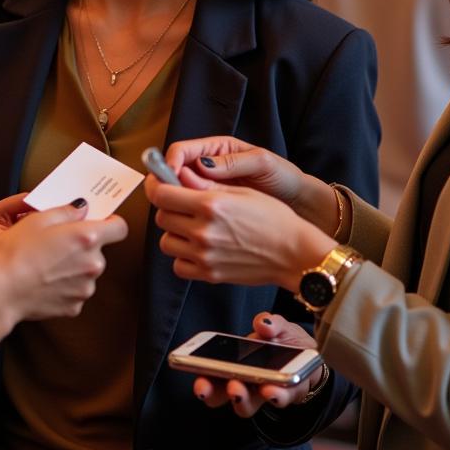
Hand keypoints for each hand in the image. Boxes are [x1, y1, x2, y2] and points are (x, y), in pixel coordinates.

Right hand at [0, 201, 128, 324]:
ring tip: (46, 264)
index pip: (119, 227)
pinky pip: (75, 290)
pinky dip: (65, 286)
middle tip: (57, 243)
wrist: (0, 291)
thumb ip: (67, 211)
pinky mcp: (74, 306)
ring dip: (74, 266)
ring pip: (86, 271)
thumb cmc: (15, 252)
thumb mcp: (39, 218)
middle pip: (98, 250)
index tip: (100, 221)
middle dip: (83, 246)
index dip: (110, 222)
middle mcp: (93, 264)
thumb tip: (81, 209)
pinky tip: (45, 281)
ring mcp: (85, 288)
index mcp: (87, 237)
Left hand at [146, 175, 334, 290]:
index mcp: (210, 205)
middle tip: (184, 204)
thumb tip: (179, 175)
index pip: (162, 194)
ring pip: (166, 241)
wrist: (293, 253)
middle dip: (169, 207)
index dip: (156, 185)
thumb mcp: (241, 191)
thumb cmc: (273, 218)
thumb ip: (205, 184)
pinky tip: (198, 247)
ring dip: (175, 232)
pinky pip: (178, 265)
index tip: (157, 182)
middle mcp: (203, 231)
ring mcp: (204, 256)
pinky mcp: (209, 275)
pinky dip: (183, 256)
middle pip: (162, 217)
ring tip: (194, 226)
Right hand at [163, 137, 306, 206]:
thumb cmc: (282, 177)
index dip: (170, 163)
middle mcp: (206, 169)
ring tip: (187, 216)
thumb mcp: (261, 164)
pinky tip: (195, 228)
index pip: (181, 152)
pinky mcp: (211, 211)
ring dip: (176, 205)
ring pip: (176, 198)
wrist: (298, 202)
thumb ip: (231, 163)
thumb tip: (200, 165)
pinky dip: (187, 220)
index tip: (169, 176)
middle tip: (172, 200)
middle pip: (172, 175)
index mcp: (215, 150)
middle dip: (168, 186)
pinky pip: (190, 215)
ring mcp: (207, 192)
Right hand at [192, 313, 327, 417]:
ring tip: (238, 389)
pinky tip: (272, 390)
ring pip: (249, 404)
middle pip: (226, 395)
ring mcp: (267, 392)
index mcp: (238, 365)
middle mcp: (249, 383)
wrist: (315, 356)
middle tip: (206, 388)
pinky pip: (280, 399)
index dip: (202, 380)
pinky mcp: (289, 395)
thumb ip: (270, 323)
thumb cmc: (288, 342)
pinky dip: (275, 395)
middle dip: (215, 393)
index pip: (214, 376)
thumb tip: (262, 323)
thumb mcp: (278, 327)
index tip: (192, 375)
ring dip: (241, 399)